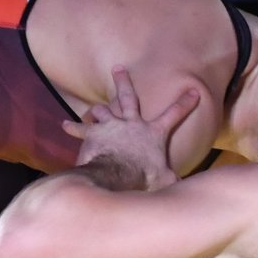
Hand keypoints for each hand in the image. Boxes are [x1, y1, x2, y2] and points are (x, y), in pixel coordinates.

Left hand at [63, 65, 199, 191]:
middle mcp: (132, 123)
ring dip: (97, 108)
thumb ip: (174, 180)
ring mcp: (111, 126)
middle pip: (128, 97)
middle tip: (118, 68)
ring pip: (103, 110)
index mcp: (152, 132)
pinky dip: (73, 127)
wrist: (118, 175)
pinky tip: (64, 125)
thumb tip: (186, 189)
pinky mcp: (94, 134)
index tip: (193, 91)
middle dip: (124, 82)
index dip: (185, 103)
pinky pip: (81, 129)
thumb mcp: (165, 179)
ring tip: (92, 108)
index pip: (174, 114)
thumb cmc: (143, 177)